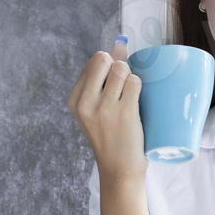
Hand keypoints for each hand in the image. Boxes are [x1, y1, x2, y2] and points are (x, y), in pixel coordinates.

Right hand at [67, 36, 146, 184]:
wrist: (119, 170)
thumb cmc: (112, 137)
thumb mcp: (96, 111)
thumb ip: (102, 82)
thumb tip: (120, 43)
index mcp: (75, 99)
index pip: (93, 62)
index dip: (109, 65)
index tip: (116, 81)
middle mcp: (86, 101)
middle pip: (104, 59)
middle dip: (119, 65)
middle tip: (124, 87)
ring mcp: (104, 107)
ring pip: (121, 68)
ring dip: (132, 77)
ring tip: (131, 97)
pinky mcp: (124, 112)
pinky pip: (135, 82)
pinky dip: (139, 86)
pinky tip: (137, 101)